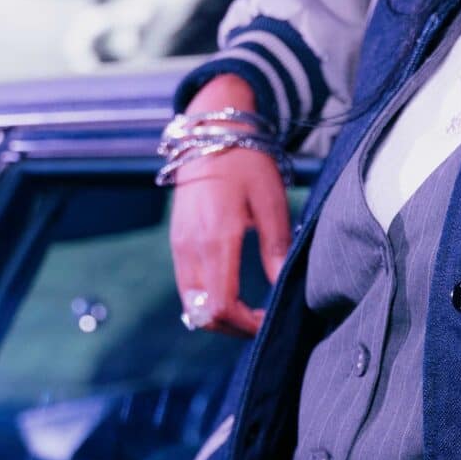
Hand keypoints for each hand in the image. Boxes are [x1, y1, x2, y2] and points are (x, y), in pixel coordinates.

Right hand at [166, 78, 293, 336]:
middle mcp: (190, 247)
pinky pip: (187, 286)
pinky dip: (208, 300)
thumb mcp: (271, 202)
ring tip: (251, 312)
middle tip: (263, 322)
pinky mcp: (177, 241)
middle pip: (203, 314)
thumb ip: (277, 248)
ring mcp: (178, 245)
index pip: (221, 306)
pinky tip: (234, 292)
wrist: (210, 131)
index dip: (246, 325)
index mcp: (215, 238)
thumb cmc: (246, 161)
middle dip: (234, 327)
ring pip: (191, 305)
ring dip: (219, 316)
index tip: (269, 321)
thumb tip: (283, 289)